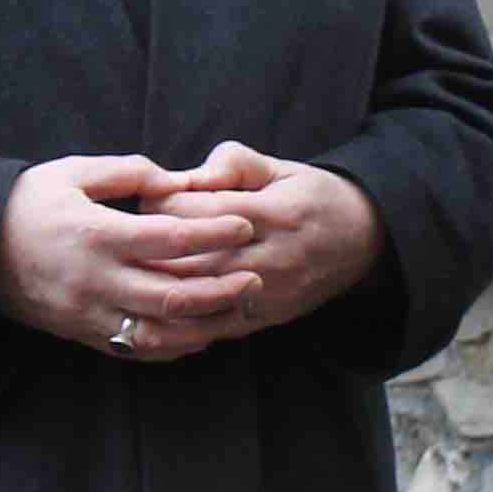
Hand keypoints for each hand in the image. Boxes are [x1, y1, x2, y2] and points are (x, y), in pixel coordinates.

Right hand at [0, 155, 259, 361]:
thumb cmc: (25, 204)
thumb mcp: (71, 173)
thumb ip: (126, 172)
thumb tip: (175, 180)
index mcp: (96, 234)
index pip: (169, 239)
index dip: (213, 233)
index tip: (244, 224)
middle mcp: (95, 280)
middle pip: (172, 295)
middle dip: (221, 288)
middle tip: (256, 275)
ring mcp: (89, 313)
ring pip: (160, 332)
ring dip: (205, 323)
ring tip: (236, 308)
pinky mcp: (83, 334)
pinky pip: (137, 349)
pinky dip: (174, 345)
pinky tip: (200, 332)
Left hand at [149, 141, 384, 333]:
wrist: (362, 240)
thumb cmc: (311, 196)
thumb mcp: (278, 167)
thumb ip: (231, 163)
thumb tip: (188, 176)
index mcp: (272, 212)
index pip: (200, 212)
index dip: (163, 204)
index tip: (147, 198)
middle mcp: (271, 257)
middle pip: (192, 258)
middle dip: (153, 248)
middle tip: (130, 238)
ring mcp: (269, 293)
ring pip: (199, 297)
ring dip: (158, 287)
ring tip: (133, 271)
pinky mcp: (267, 318)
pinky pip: (214, 327)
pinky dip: (180, 324)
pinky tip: (150, 314)